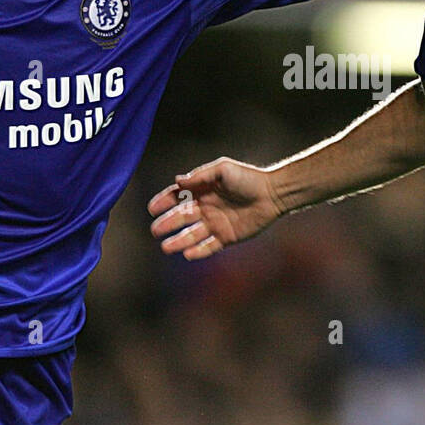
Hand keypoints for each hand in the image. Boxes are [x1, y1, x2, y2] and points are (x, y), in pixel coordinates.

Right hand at [146, 157, 285, 259]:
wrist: (272, 194)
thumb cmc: (247, 178)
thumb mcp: (223, 169)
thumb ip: (200, 175)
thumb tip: (177, 181)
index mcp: (201, 191)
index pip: (177, 197)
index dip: (163, 202)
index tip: (152, 209)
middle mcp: (205, 208)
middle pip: (181, 218)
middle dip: (167, 224)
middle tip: (155, 230)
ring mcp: (215, 224)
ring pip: (191, 235)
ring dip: (178, 242)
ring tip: (166, 247)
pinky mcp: (226, 237)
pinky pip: (209, 247)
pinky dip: (198, 251)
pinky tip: (188, 254)